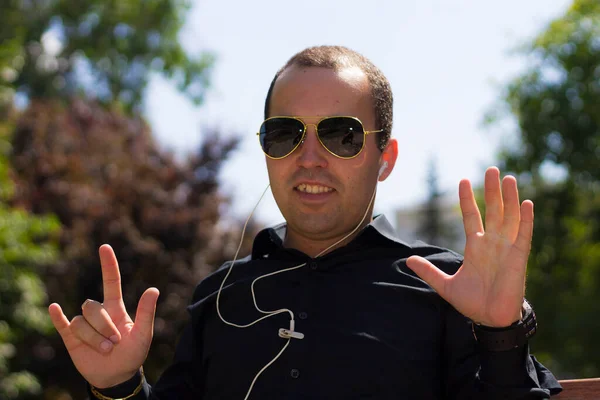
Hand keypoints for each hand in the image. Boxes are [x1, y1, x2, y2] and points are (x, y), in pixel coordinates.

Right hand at [48, 244, 159, 387]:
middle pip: (92, 306)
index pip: (111, 281)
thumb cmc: (133, 354)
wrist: (117, 376)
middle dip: (103, 325)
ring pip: (80, 321)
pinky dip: (57, 316)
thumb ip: (147, 312)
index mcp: (116, 308)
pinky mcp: (72, 339)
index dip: (108, 265)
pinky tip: (53, 307)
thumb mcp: (143, 334)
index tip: (104, 247)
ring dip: (93, 337)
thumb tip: (154, 289)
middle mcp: (99, 313)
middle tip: (115, 343)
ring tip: (105, 350)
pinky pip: (62, 324)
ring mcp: (84, 325)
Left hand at [406, 167, 531, 326]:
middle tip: (491, 169)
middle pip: (492, 210)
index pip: (471, 216)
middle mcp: (492, 243)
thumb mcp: (445, 285)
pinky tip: (527, 203)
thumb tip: (407, 260)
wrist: (490, 320)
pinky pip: (524, 235)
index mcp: (475, 247)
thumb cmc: (472, 302)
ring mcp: (506, 249)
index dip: (467, 199)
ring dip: (510, 198)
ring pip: (509, 217)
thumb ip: (428, 271)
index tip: (463, 180)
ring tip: (508, 178)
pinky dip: (526, 220)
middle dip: (492, 190)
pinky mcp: (519, 258)